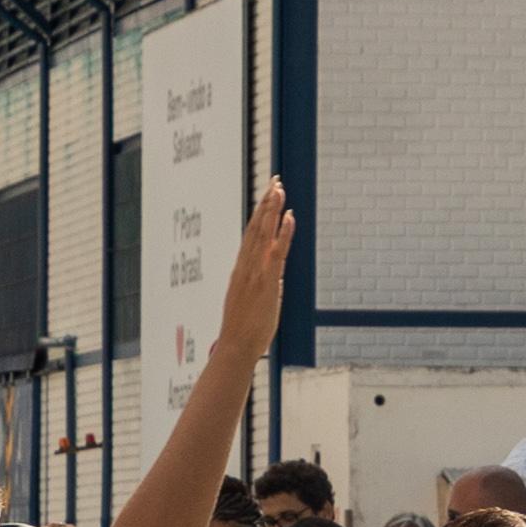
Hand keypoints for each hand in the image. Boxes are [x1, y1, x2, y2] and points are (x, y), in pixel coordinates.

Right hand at [215, 179, 292, 365]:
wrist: (236, 345)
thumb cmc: (244, 329)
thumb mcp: (253, 302)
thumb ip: (265, 287)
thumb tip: (274, 280)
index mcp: (241, 269)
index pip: (251, 234)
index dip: (260, 214)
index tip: (267, 195)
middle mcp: (246, 266)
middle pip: (256, 226)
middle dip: (266, 203)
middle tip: (274, 181)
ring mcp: (255, 272)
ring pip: (262, 233)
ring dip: (272, 209)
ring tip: (279, 188)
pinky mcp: (266, 281)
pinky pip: (276, 251)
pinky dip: (283, 233)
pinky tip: (289, 216)